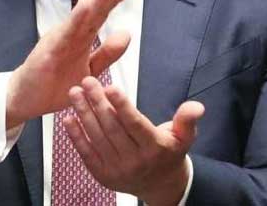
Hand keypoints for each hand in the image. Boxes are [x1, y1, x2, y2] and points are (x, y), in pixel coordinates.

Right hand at [5, 0, 131, 129]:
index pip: (100, 15)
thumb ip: (107, 53)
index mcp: (81, 38)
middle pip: (94, 12)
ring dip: (96, 1)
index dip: (114, 0)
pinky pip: (65, 34)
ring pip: (82, 18)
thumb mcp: (89, 70)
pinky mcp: (49, 52)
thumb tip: (127, 34)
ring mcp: (60, 41)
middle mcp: (71, 35)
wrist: (24, 99)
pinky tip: (84, 5)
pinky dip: (75, 19)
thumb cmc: (53, 83)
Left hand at [62, 77, 204, 205]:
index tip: (111, 87)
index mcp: (154, 148)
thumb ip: (187, 120)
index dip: (122, 105)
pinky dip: (76, 135)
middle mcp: (134, 160)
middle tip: (87, 81)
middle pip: (112, 128)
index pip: (135, 124)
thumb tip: (196, 107)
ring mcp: (116, 169)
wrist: (160, 185)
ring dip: (84, 114)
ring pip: (97, 137)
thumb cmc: (169, 154)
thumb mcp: (185, 137)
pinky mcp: (102, 174)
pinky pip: (86, 153)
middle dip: (97, 102)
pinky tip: (69, 118)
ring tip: (75, 93)